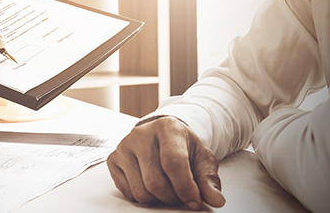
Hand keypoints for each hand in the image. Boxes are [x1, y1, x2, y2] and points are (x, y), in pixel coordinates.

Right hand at [107, 116, 224, 209]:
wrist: (161, 136)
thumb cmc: (183, 147)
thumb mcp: (201, 158)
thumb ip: (208, 179)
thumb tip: (215, 200)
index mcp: (166, 127)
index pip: (173, 162)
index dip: (185, 187)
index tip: (194, 201)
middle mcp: (141, 134)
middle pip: (155, 182)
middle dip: (172, 197)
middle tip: (180, 196)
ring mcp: (124, 146)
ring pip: (141, 191)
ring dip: (158, 199)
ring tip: (167, 189)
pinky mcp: (113, 159)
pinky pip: (128, 192)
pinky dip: (143, 197)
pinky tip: (151, 185)